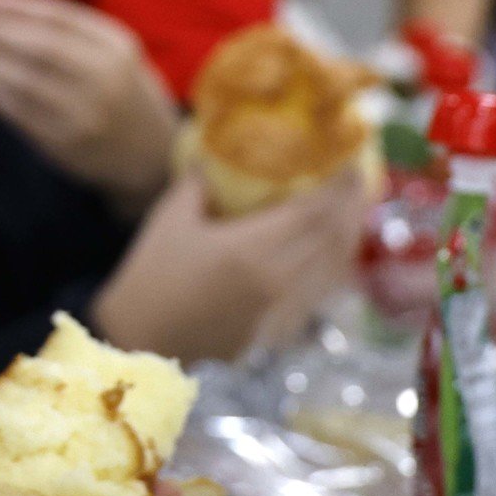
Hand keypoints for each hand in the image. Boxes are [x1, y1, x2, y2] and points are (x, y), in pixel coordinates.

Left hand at [0, 0, 177, 213]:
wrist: (152, 156)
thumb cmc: (126, 95)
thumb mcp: (118, 55)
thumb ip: (74, 34)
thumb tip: (9, 10)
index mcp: (117, 48)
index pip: (59, 17)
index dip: (19, 6)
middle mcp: (104, 78)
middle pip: (39, 46)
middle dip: (0, 31)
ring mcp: (84, 113)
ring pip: (24, 80)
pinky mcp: (64, 142)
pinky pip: (20, 112)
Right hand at [91, 172, 366, 361]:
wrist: (139, 340)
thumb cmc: (150, 277)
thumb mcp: (169, 220)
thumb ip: (197, 184)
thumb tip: (211, 155)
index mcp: (253, 249)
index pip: (315, 210)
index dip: (339, 184)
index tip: (350, 160)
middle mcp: (278, 279)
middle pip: (334, 237)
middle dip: (352, 205)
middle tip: (357, 180)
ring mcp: (280, 308)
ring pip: (332, 268)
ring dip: (348, 236)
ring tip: (350, 212)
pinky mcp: (275, 326)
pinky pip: (318, 292)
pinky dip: (331, 267)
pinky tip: (328, 254)